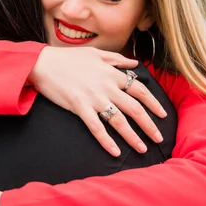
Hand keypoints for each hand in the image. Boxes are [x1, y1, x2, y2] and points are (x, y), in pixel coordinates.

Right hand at [28, 46, 165, 156]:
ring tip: (142, 149)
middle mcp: (106, 86)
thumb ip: (116, 59)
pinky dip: (107, 141)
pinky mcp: (79, 107)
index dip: (153, 103)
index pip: (140, 90)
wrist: (43, 63)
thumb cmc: (67, 58)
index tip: (162, 114)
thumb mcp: (95, 53)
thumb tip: (135, 64)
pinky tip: (115, 152)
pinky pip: (96, 127)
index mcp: (111, 73)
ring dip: (132, 136)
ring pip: (119, 120)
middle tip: (159, 138)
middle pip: (134, 108)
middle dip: (149, 125)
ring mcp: (93, 98)